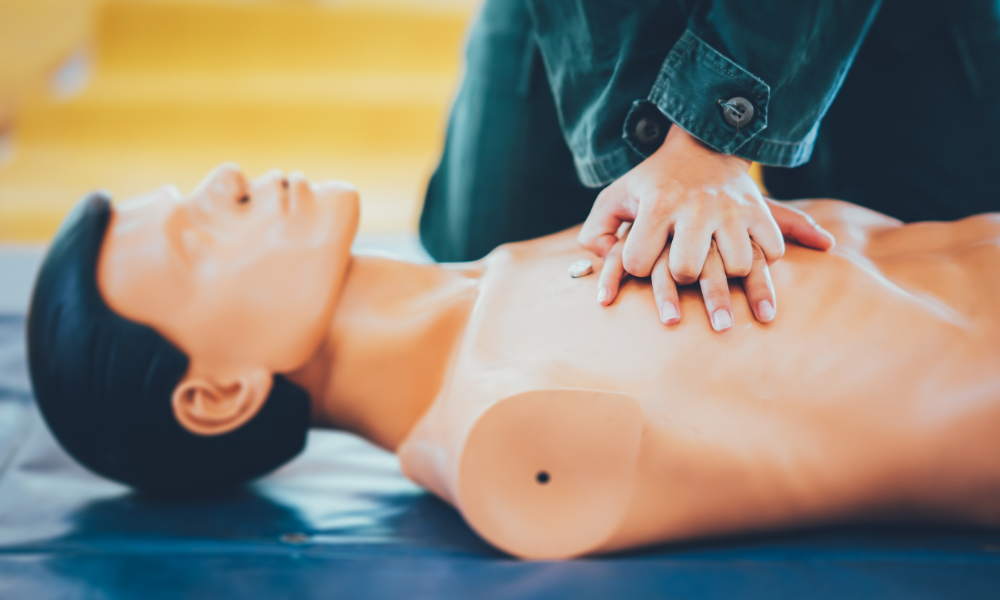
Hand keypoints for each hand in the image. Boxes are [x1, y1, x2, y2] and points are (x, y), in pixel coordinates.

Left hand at [582, 125, 833, 328]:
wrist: (702, 144)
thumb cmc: (654, 181)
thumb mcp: (616, 197)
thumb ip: (597, 232)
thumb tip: (602, 266)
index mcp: (657, 205)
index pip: (638, 262)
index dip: (636, 267)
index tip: (642, 258)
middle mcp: (696, 207)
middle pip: (688, 271)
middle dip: (683, 276)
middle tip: (684, 267)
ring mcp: (731, 210)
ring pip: (737, 266)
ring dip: (729, 274)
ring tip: (720, 265)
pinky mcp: (759, 210)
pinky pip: (772, 251)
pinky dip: (764, 260)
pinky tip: (749, 255)